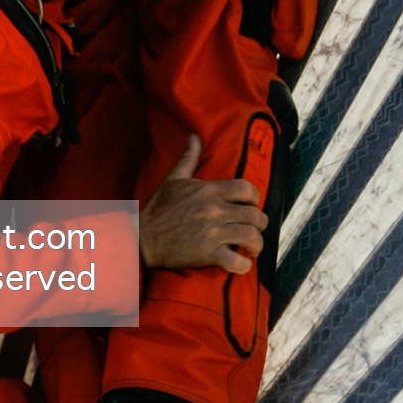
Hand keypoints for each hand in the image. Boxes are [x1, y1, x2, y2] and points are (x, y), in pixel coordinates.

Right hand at [140, 134, 265, 274]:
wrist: (142, 237)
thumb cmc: (158, 208)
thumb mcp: (173, 179)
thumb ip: (188, 158)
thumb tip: (194, 136)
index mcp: (210, 191)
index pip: (247, 189)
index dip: (255, 198)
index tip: (251, 205)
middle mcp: (215, 210)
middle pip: (255, 215)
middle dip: (260, 223)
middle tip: (255, 229)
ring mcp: (213, 233)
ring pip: (251, 237)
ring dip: (257, 244)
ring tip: (252, 248)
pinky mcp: (208, 254)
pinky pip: (237, 262)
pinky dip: (244, 265)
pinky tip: (241, 264)